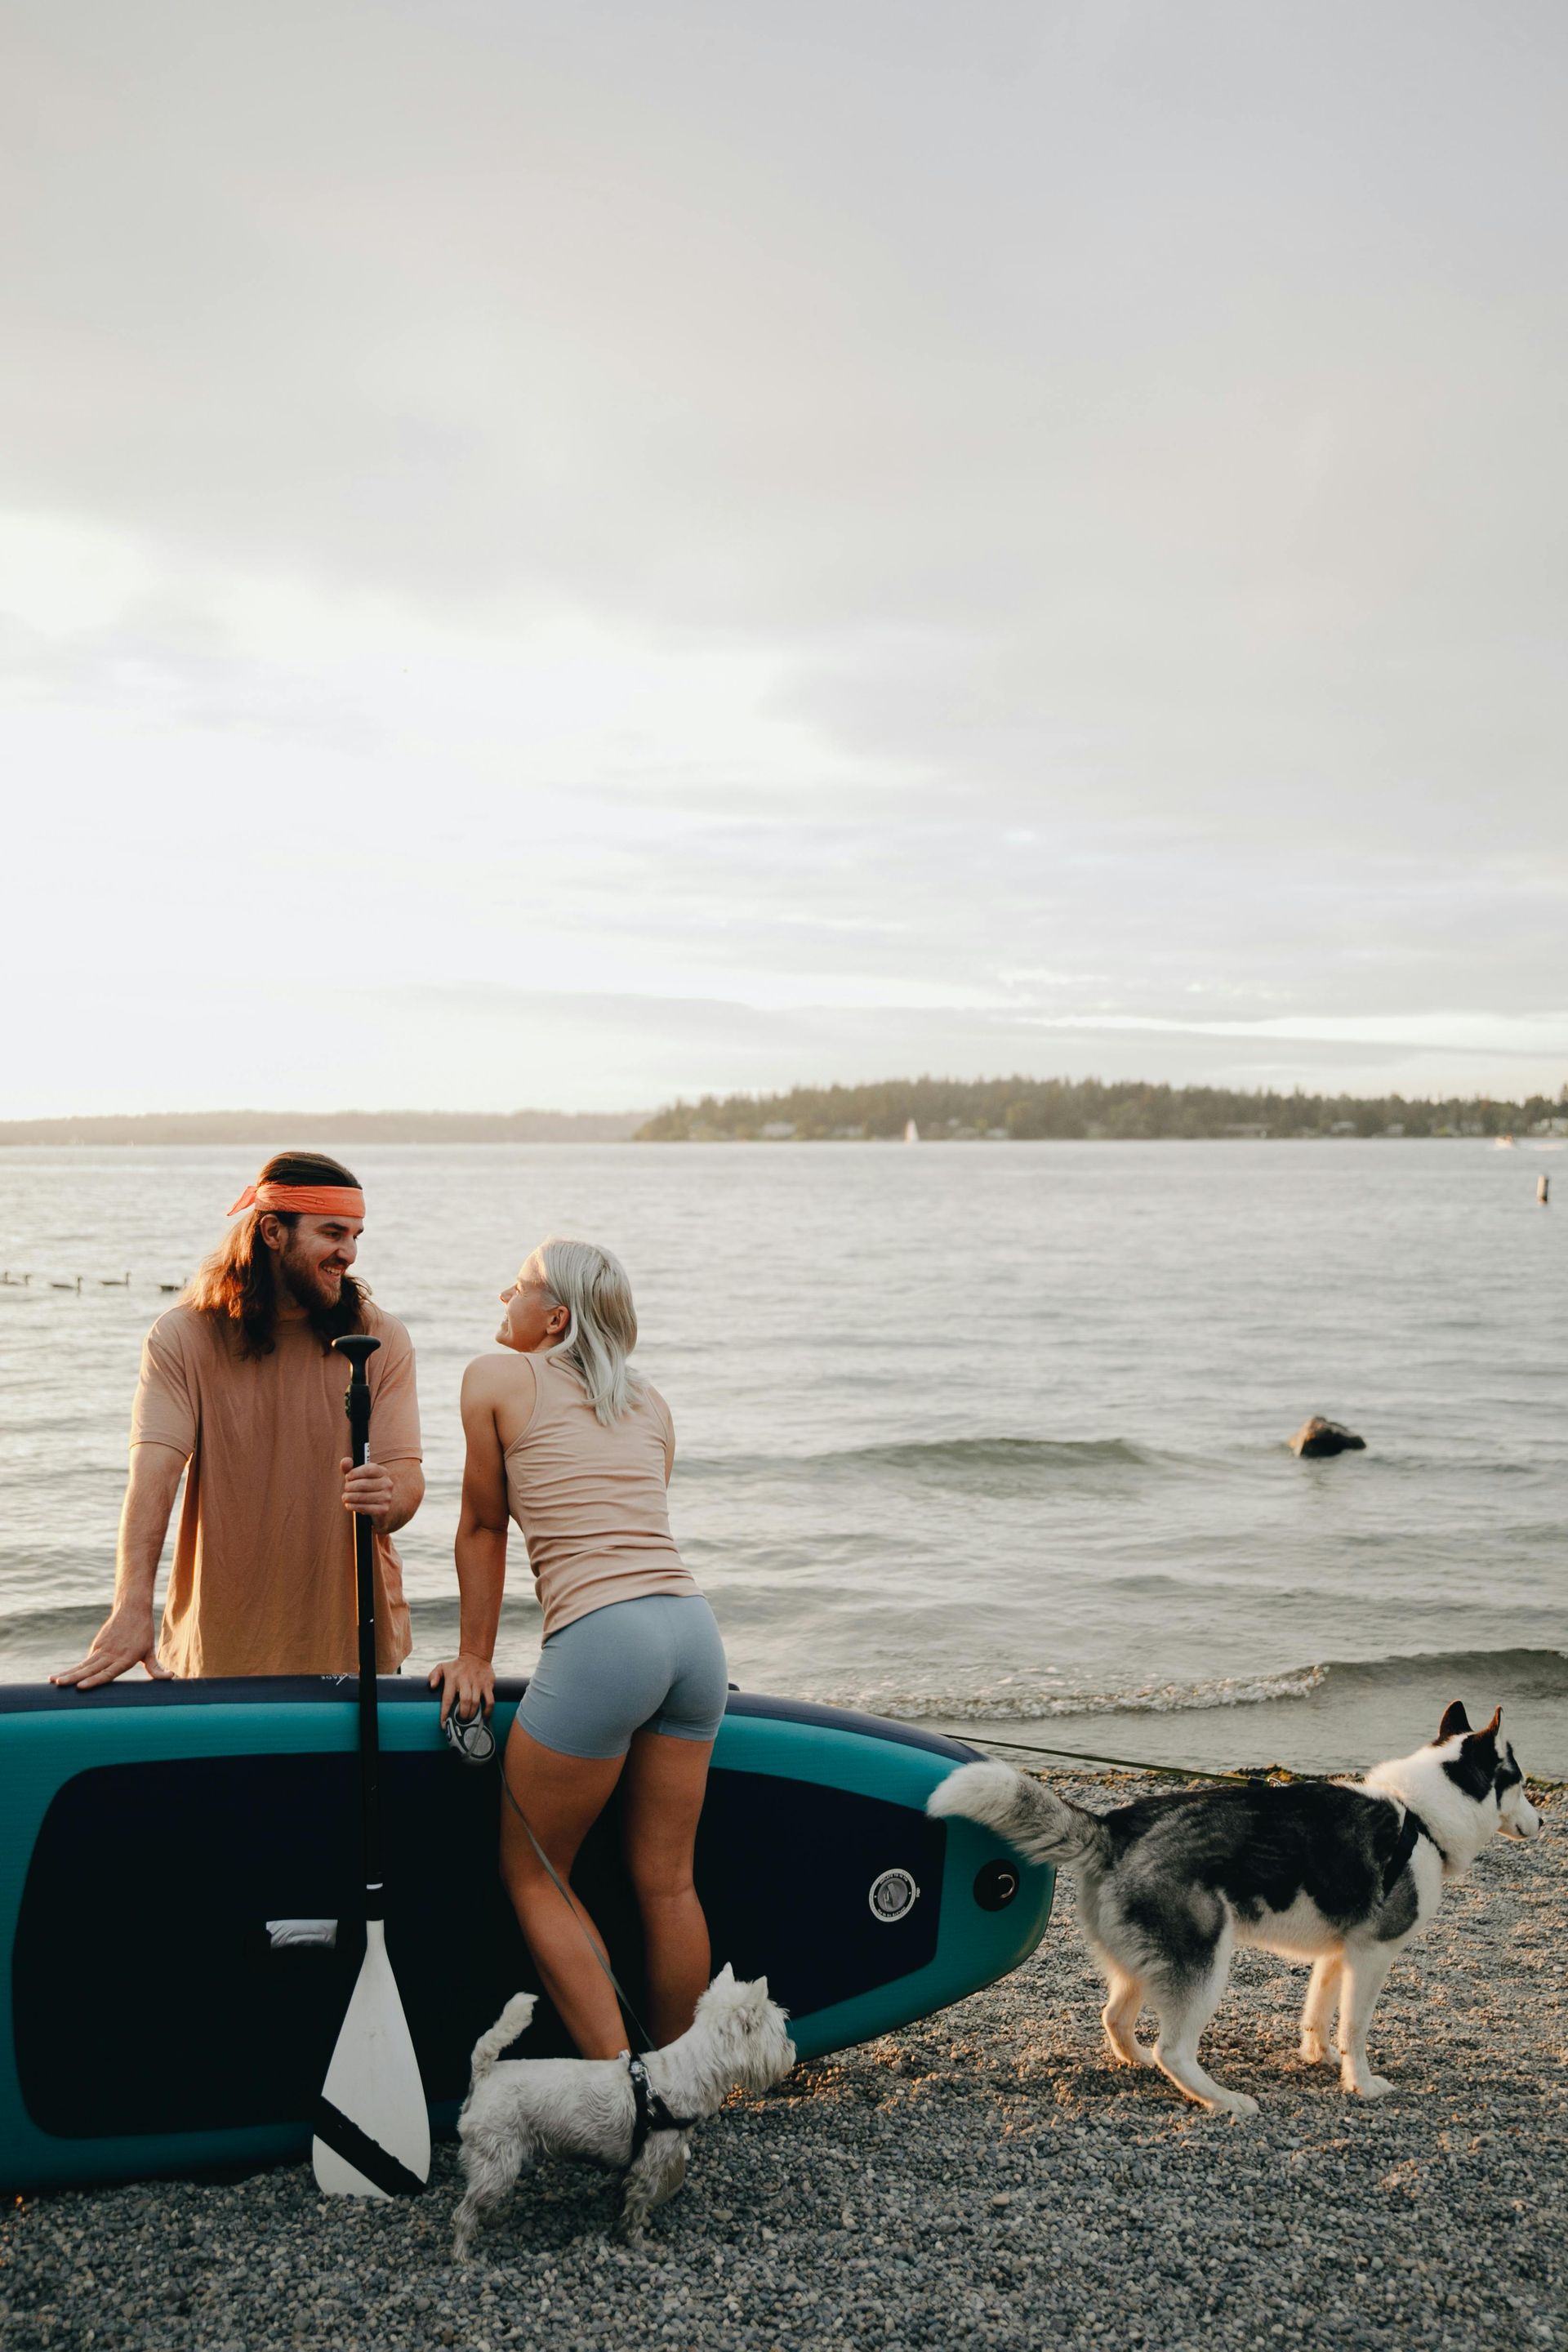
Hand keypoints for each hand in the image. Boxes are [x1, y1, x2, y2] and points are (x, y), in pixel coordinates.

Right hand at [51, 1606, 172, 1688]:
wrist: (132, 1608)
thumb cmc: (143, 1633)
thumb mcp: (150, 1651)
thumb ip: (156, 1667)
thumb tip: (170, 1677)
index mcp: (124, 1658)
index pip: (107, 1672)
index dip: (94, 1681)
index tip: (80, 1687)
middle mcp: (111, 1654)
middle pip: (90, 1669)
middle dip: (74, 1678)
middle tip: (60, 1685)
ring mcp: (102, 1649)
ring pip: (84, 1664)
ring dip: (69, 1673)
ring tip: (54, 1681)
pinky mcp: (97, 1645)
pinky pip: (84, 1661)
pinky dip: (73, 1669)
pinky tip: (61, 1677)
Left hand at [341, 1456, 395, 1532]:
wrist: (378, 1505)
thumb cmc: (364, 1487)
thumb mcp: (357, 1476)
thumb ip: (349, 1468)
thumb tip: (345, 1461)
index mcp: (383, 1472)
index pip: (369, 1469)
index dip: (355, 1473)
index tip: (347, 1477)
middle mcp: (387, 1484)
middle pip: (363, 1484)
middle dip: (350, 1487)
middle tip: (346, 1489)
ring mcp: (387, 1497)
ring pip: (362, 1496)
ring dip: (349, 1497)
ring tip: (345, 1497)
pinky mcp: (383, 1509)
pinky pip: (364, 1507)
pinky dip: (353, 1506)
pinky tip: (349, 1505)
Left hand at [428, 1650, 495, 1726]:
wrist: (476, 1655)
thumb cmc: (456, 1666)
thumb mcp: (442, 1667)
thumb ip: (434, 1676)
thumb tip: (432, 1686)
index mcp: (452, 1678)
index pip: (447, 1698)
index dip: (445, 1713)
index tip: (443, 1724)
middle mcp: (465, 1681)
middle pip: (465, 1701)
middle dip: (462, 1715)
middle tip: (460, 1722)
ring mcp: (478, 1683)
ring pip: (476, 1702)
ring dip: (472, 1714)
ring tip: (469, 1721)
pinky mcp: (488, 1685)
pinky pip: (490, 1700)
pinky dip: (487, 1711)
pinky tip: (484, 1716)